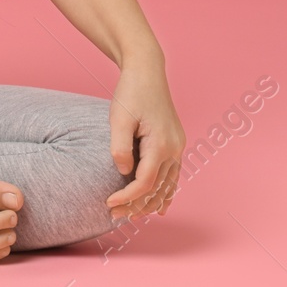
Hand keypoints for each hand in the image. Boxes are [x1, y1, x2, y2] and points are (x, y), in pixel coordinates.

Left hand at [105, 60, 184, 220]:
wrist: (147, 70)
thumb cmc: (131, 92)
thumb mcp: (119, 118)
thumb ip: (120, 147)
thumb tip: (124, 172)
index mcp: (161, 145)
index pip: (145, 183)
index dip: (127, 198)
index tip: (109, 205)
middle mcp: (174, 149)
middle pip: (158, 189)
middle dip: (137, 205)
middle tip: (115, 216)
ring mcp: (178, 146)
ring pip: (168, 185)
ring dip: (151, 202)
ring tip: (132, 215)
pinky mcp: (175, 142)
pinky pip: (173, 175)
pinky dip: (165, 191)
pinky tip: (159, 206)